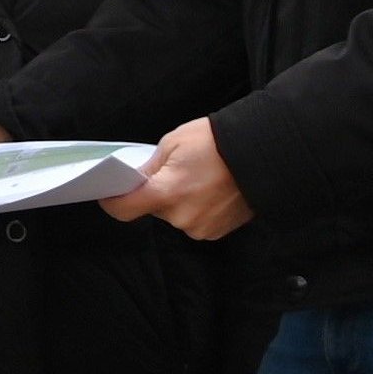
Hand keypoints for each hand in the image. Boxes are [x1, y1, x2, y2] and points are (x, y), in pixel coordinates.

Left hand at [99, 117, 253, 239]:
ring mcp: (200, 228)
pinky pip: (196, 222)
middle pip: (154, 211)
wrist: (263, 152)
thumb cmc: (216, 142)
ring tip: (199, 180)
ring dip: (179, 202)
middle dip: (157, 193)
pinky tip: (212, 191)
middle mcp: (181, 217)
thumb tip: (137, 180)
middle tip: (173, 173)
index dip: (113, 202)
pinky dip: (198, 209)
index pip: (124, 209)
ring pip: (176, 217)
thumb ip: (150, 166)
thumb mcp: (173, 143)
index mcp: (165, 193)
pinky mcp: (217, 232)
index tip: (109, 194)